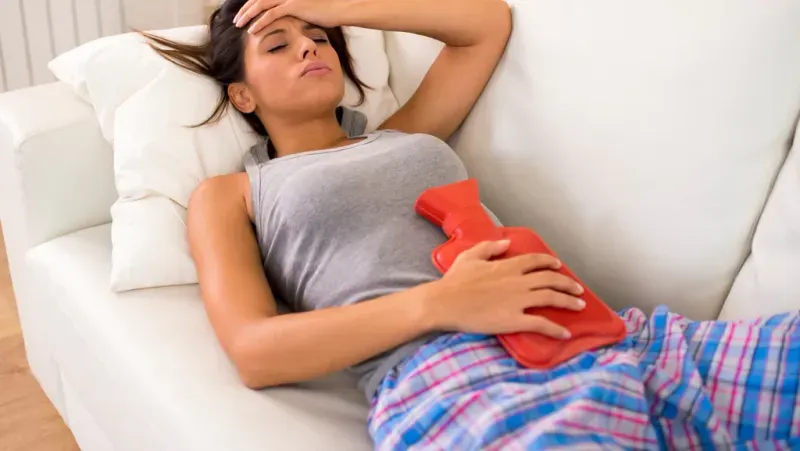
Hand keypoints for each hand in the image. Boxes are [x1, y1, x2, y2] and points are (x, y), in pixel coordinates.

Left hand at [233, 0, 344, 33]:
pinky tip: (252, 30)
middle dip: (245, 9)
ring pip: (261, 5)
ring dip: (247, 15)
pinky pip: (271, 14)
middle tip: (236, 20)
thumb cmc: (328, 12)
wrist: (340, 9)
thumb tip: (290, 23)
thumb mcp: (308, 12)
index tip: (244, 16)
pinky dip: (260, 22)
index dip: (252, 6)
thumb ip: (295, 15)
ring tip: (239, 24)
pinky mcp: (293, 6)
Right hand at [422, 240, 585, 338]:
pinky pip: (541, 324)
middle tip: (578, 289)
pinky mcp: (514, 320)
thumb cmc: (454, 281)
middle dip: (567, 284)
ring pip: (551, 299)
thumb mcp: (470, 257)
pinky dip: (556, 329)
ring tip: (579, 305)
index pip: (536, 261)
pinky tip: (566, 332)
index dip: (550, 263)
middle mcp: (517, 281)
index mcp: (507, 266)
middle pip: (550, 280)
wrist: (444, 303)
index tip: (558, 266)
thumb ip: (490, 247)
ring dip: (568, 301)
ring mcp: (517, 301)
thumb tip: (507, 242)